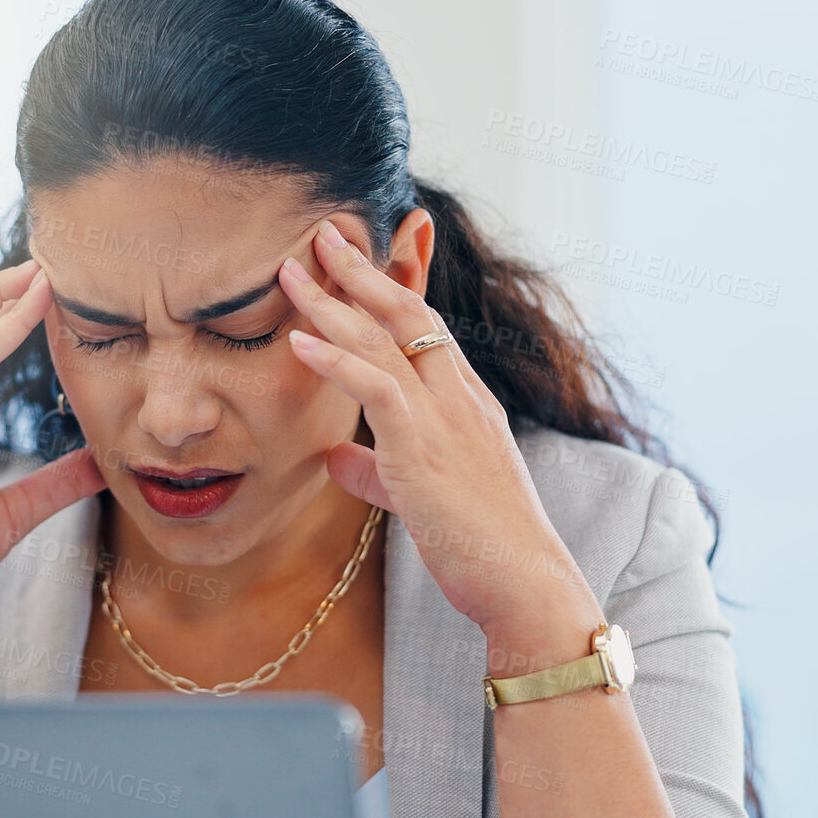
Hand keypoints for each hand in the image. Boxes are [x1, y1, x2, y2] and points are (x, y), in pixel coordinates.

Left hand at [276, 218, 591, 627]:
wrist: (525, 585)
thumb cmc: (482, 546)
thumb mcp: (421, 498)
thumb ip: (377, 471)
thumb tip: (334, 459)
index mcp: (465, 404)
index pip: (425, 327)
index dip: (390, 286)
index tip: (356, 254)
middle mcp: (459, 398)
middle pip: (406, 313)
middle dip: (360, 269)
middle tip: (322, 232)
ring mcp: (445, 419)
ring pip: (386, 340)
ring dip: (333, 300)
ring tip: (292, 270)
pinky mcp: (425, 451)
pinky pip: (377, 389)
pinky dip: (336, 361)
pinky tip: (299, 342)